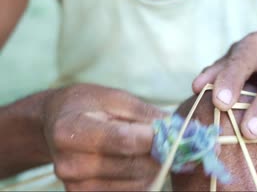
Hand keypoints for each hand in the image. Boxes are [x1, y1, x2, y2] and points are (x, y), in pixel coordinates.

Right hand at [42, 84, 166, 190]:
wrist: (55, 124)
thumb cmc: (87, 105)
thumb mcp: (114, 98)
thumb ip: (145, 113)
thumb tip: (177, 127)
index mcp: (71, 130)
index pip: (125, 140)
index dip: (155, 137)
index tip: (172, 130)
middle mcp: (70, 163)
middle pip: (133, 165)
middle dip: (159, 153)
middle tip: (170, 140)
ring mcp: (76, 185)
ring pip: (137, 183)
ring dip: (154, 167)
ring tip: (150, 149)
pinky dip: (143, 178)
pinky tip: (139, 162)